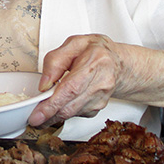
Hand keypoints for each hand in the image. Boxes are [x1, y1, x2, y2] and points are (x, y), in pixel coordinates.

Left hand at [28, 34, 163, 127]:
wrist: (130, 64)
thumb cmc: (102, 49)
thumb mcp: (78, 42)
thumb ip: (58, 59)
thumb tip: (44, 84)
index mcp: (95, 63)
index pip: (70, 88)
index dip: (51, 105)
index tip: (36, 115)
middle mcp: (101, 83)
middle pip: (72, 106)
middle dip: (50, 115)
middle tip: (33, 121)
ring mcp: (104, 98)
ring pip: (75, 113)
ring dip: (58, 115)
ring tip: (44, 114)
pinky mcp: (102, 107)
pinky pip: (80, 113)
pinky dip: (68, 112)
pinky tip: (62, 106)